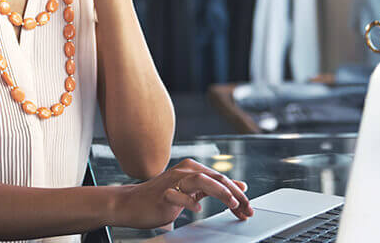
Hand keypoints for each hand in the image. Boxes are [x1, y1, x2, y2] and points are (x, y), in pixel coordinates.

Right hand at [110, 158, 253, 229]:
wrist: (131, 204)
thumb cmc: (161, 198)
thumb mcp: (191, 192)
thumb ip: (212, 188)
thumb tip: (237, 187)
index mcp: (193, 169)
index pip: (221, 178)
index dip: (237, 193)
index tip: (248, 208)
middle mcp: (185, 171)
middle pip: (216, 177)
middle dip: (235, 194)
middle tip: (246, 208)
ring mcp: (173, 180)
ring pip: (201, 180)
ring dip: (219, 191)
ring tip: (231, 203)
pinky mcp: (163, 192)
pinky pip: (178, 195)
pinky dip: (189, 202)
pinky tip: (198, 209)